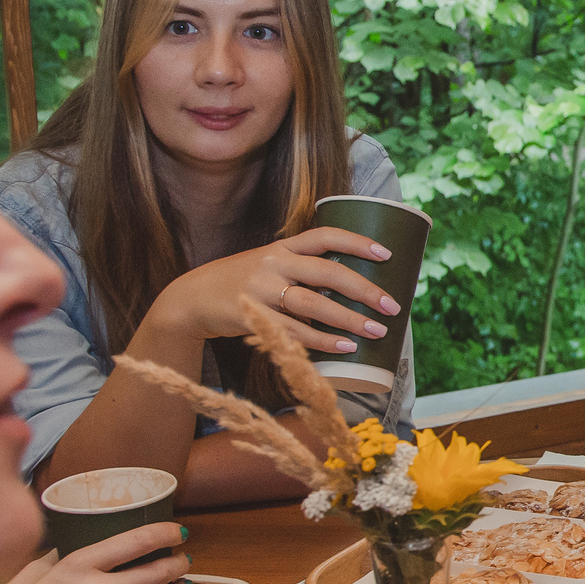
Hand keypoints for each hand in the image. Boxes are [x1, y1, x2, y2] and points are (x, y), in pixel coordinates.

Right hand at [152, 225, 398, 355]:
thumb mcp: (269, 264)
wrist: (192, 299)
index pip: (325, 236)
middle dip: (364, 289)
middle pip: (327, 272)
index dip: (357, 242)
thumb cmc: (242, 282)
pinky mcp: (255, 318)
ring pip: (314, 304)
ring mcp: (263, 291)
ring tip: (376, 331)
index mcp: (282, 247)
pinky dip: (323, 341)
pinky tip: (346, 347)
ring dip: (349, 319)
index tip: (387, 254)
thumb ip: (302, 269)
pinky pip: (295, 331)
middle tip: (392, 305)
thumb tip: (351, 286)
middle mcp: (274, 264)